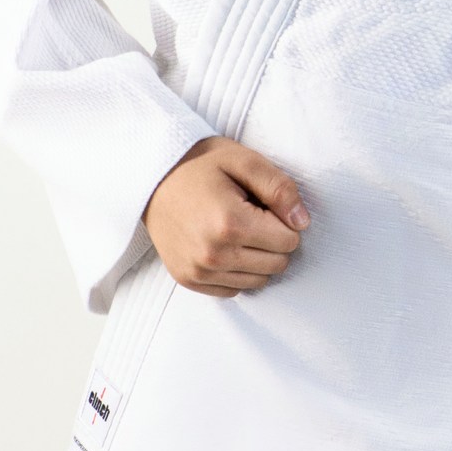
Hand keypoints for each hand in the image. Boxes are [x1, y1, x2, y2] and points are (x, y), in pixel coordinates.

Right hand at [144, 136, 309, 296]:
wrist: (149, 177)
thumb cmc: (199, 164)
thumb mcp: (243, 160)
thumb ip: (279, 188)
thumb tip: (302, 222)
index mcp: (230, 224)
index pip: (290, 241)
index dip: (283, 221)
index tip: (262, 205)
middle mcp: (214, 255)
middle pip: (277, 264)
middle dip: (272, 241)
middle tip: (249, 215)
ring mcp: (199, 271)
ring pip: (258, 281)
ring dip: (256, 258)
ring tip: (234, 229)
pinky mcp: (188, 280)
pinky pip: (234, 289)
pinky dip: (235, 271)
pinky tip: (221, 245)